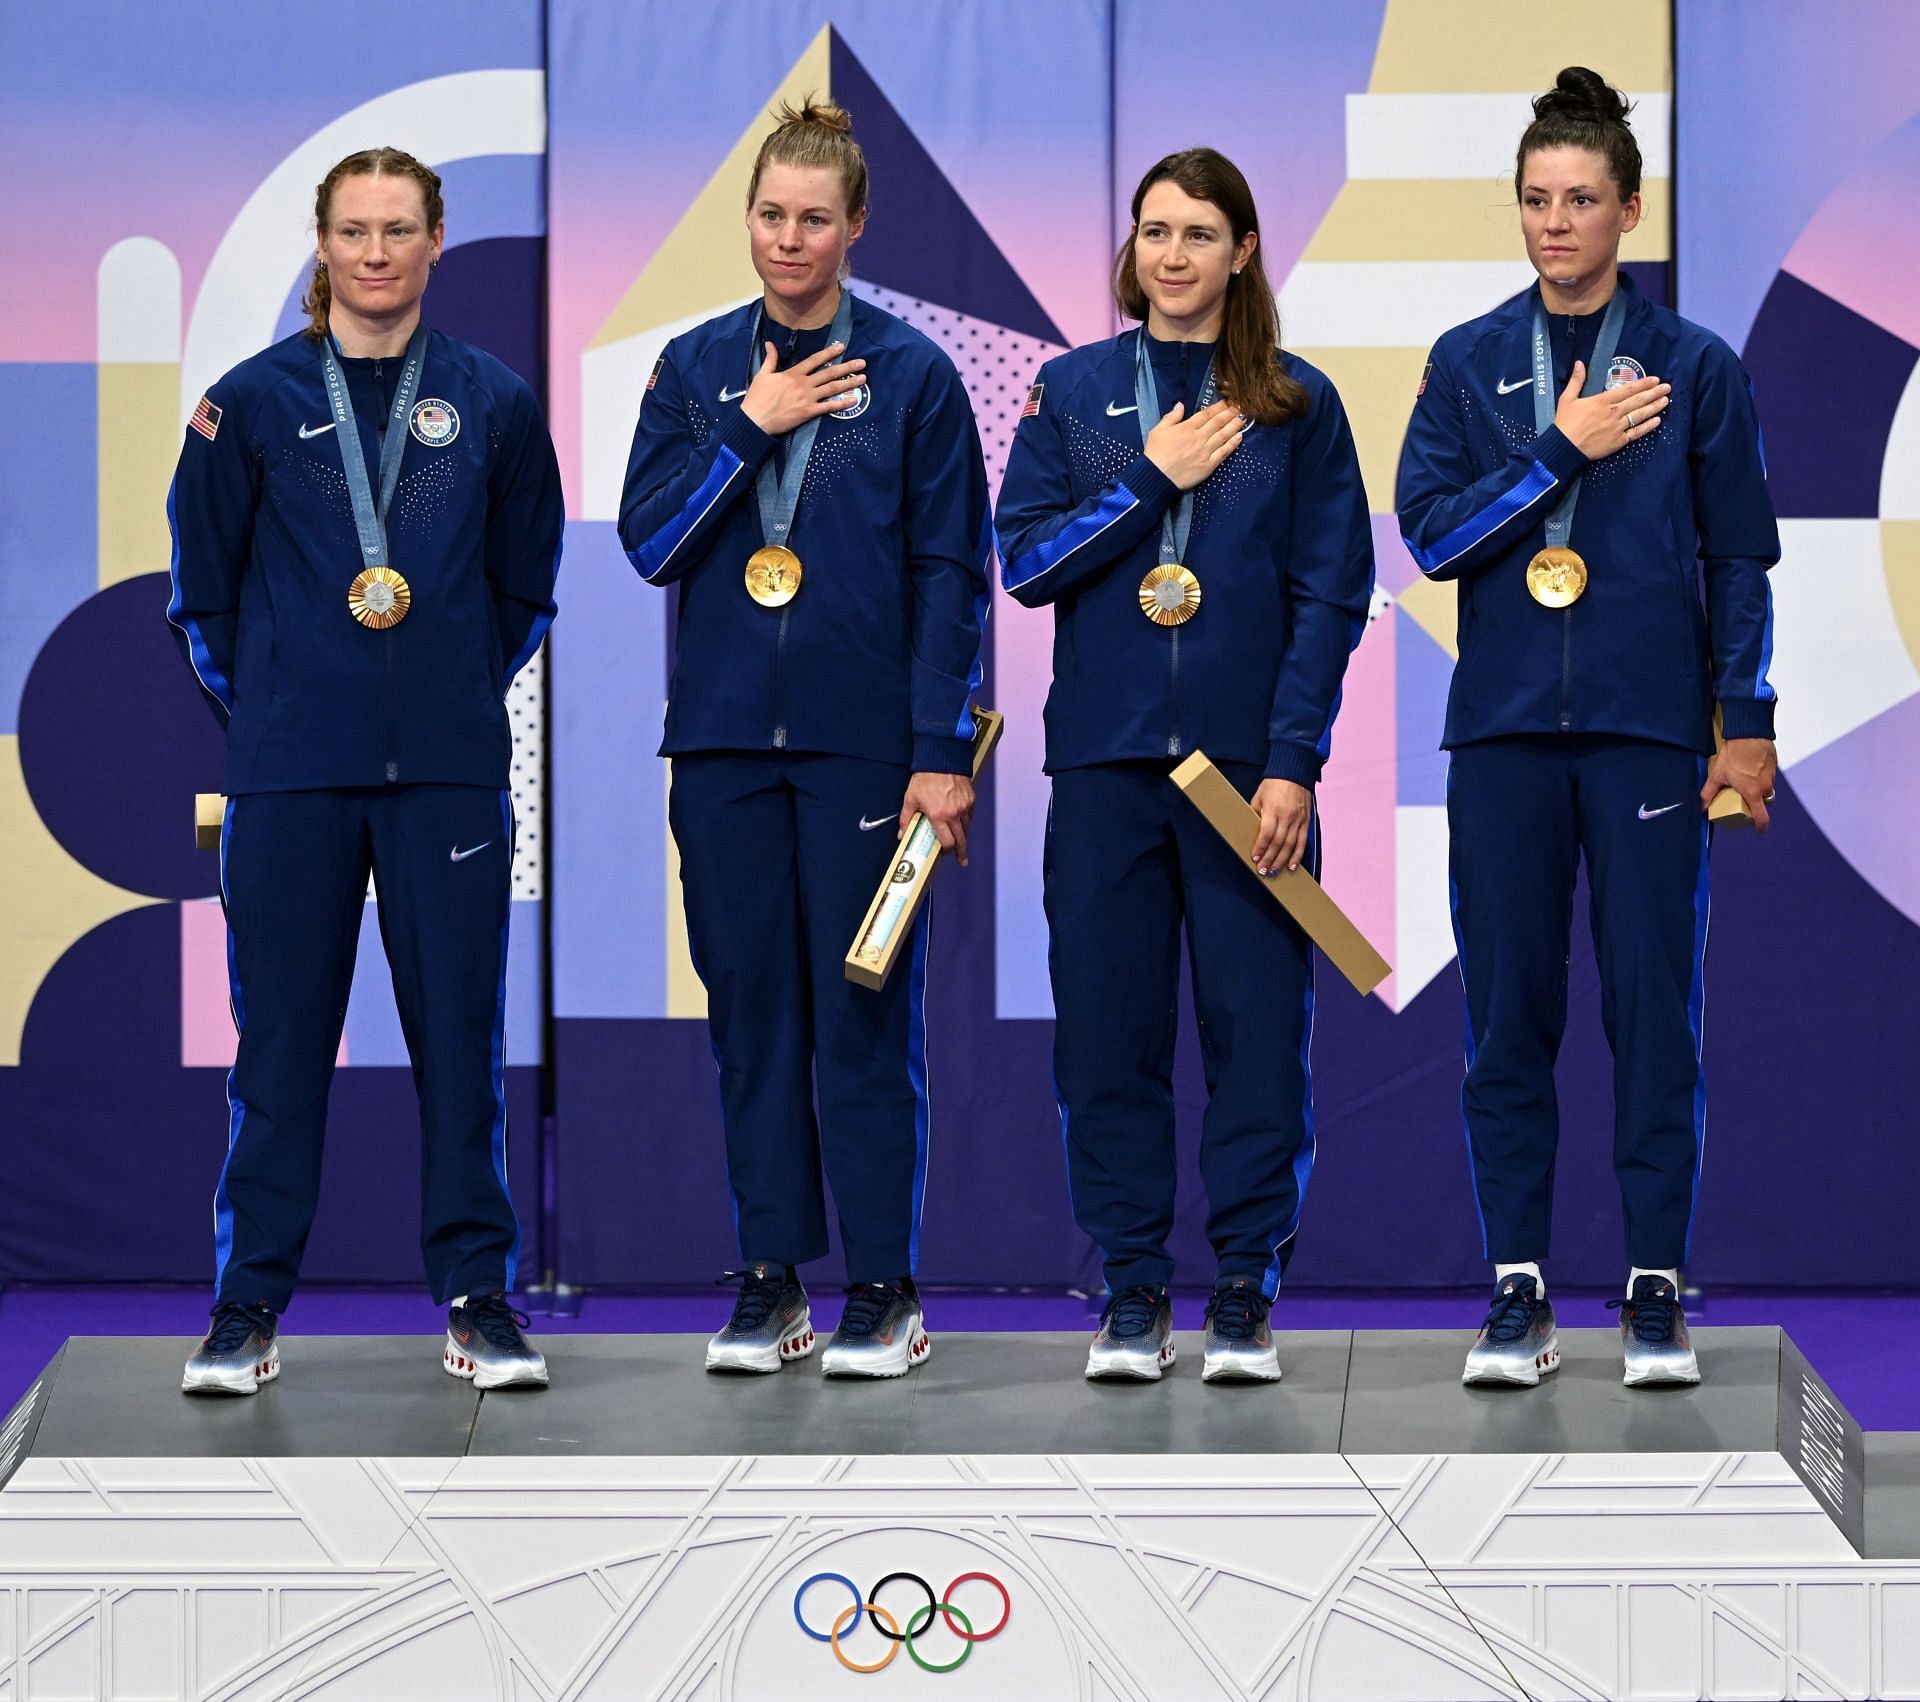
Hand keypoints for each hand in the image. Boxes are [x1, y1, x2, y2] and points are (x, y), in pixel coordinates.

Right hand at [738, 340, 866, 435]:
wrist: (755, 419)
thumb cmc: (756, 398)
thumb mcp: (762, 374)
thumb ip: (770, 359)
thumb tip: (770, 343)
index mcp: (793, 373)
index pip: (815, 360)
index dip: (829, 352)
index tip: (841, 347)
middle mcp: (803, 383)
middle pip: (829, 372)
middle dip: (847, 367)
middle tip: (862, 363)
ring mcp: (807, 398)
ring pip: (832, 388)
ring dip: (849, 383)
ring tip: (863, 378)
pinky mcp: (808, 412)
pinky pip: (828, 407)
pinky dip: (842, 404)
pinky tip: (854, 400)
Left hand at [902, 771, 975, 866]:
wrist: (941, 759)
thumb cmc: (925, 778)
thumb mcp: (910, 799)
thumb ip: (906, 818)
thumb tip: (901, 834)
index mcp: (939, 816)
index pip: (947, 842)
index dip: (947, 851)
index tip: (946, 854)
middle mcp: (954, 813)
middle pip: (961, 839)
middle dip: (962, 852)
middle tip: (963, 860)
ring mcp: (965, 806)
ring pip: (966, 827)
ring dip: (963, 835)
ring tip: (960, 840)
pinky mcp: (971, 799)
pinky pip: (970, 815)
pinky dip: (966, 820)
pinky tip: (961, 821)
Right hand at [1143, 399, 1244, 491]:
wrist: (1156, 477)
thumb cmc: (1155, 454)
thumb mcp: (1158, 431)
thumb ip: (1171, 417)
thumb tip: (1180, 405)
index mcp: (1186, 428)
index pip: (1206, 414)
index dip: (1218, 407)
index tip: (1227, 402)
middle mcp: (1198, 437)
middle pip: (1218, 422)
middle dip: (1230, 413)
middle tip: (1240, 406)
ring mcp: (1205, 451)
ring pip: (1223, 435)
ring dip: (1234, 425)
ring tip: (1243, 418)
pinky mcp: (1208, 465)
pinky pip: (1223, 452)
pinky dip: (1232, 444)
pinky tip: (1239, 437)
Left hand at [1251, 778, 1311, 874]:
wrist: (1294, 772)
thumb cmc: (1273, 784)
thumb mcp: (1258, 797)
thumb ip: (1256, 814)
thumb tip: (1251, 832)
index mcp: (1273, 810)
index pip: (1267, 833)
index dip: (1261, 847)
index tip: (1255, 858)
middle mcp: (1287, 816)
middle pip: (1278, 842)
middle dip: (1270, 859)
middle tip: (1263, 871)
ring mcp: (1298, 820)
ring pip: (1291, 845)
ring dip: (1282, 861)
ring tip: (1274, 872)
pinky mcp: (1306, 821)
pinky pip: (1302, 842)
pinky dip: (1297, 855)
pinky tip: (1292, 866)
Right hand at [1553, 360, 1669, 460]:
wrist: (1563, 448)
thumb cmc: (1564, 423)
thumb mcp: (1567, 399)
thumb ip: (1576, 380)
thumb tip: (1580, 363)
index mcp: (1603, 401)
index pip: (1628, 389)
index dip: (1643, 383)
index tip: (1655, 379)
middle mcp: (1614, 412)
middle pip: (1638, 400)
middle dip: (1654, 393)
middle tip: (1667, 387)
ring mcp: (1617, 427)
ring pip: (1640, 415)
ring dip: (1655, 407)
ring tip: (1666, 401)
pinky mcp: (1618, 442)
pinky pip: (1636, 433)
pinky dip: (1648, 426)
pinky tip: (1657, 421)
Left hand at [1700, 737, 1777, 830]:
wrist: (1749, 735)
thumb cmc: (1734, 756)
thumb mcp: (1717, 776)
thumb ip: (1708, 793)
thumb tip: (1700, 806)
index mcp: (1753, 793)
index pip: (1762, 816)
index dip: (1761, 826)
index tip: (1758, 829)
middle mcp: (1765, 786)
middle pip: (1765, 802)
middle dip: (1757, 804)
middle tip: (1746, 801)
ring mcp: (1771, 776)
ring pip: (1768, 788)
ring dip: (1759, 789)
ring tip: (1745, 782)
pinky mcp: (1773, 765)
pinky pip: (1769, 776)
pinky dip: (1761, 776)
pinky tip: (1750, 768)